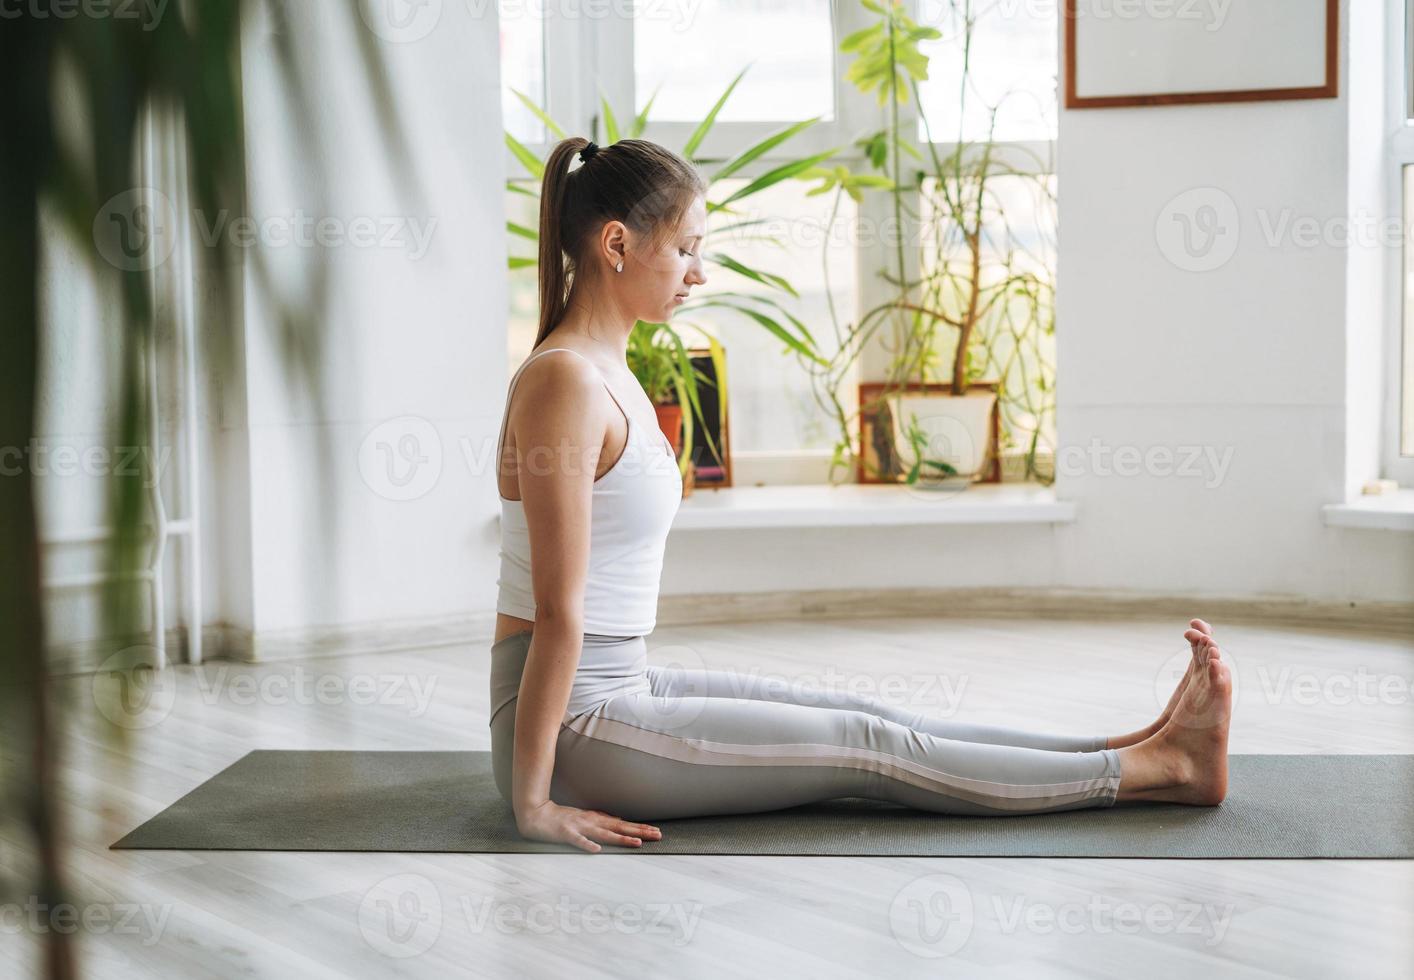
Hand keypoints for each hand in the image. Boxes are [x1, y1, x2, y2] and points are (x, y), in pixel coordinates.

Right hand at [516, 800, 662, 852]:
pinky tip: (597, 850)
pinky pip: (577, 840)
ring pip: (603, 833)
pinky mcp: (565, 833)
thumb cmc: (561, 818)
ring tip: (636, 842)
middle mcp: (591, 822)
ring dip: (620, 838)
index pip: (622, 824)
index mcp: (596, 819)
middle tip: (658, 835)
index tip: (657, 832)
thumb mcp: (585, 818)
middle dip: (639, 831)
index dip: (640, 827)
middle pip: (619, 827)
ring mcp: (579, 827)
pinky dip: (587, 844)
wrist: (535, 813)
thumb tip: (619, 822)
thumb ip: (601, 821)